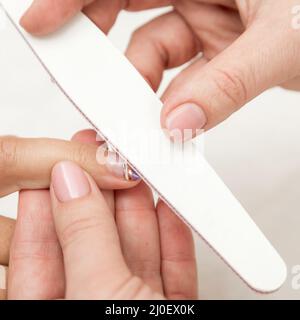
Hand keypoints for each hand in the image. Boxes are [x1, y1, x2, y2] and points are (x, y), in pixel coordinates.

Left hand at [7, 130, 197, 299]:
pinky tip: (170, 208)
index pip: (39, 246)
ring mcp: (134, 303)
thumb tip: (71, 182)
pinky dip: (173, 235)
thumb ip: (83, 238)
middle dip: (103, 193)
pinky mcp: (169, 305)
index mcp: (55, 304)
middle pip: (93, 239)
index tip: (66, 162)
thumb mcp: (97, 294)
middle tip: (109, 156)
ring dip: (140, 208)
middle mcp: (92, 301)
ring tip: (142, 171)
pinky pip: (172, 265)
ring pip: (134, 248)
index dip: (52, 198)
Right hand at [21, 0, 299, 138]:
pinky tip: (171, 119)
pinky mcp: (218, 47)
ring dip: (143, 89)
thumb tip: (178, 121)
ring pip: (153, 51)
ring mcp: (208, 16)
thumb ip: (228, 84)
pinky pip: (181, 74)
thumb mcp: (285, 40)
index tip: (43, 23)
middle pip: (126, 9)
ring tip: (139, 118)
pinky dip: (172, 100)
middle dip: (106, 52)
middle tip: (92, 87)